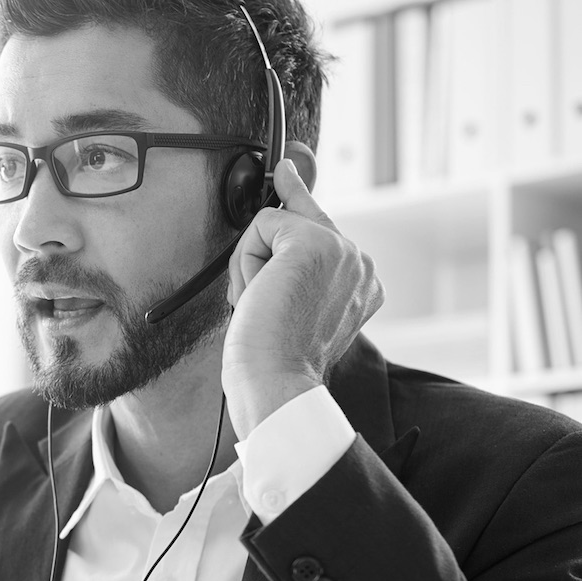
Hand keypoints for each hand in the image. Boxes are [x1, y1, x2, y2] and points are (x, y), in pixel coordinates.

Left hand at [222, 158, 382, 437]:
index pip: (323, 226)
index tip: (287, 167)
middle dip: (259, 257)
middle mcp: (362, 264)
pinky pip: (262, 224)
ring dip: (250, 266)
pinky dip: (246, 261)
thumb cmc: (273, 358)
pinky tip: (259, 294)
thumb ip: (289, 259)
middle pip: (295, 220)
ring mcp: (343, 250)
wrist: (276, 383)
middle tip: (261, 302)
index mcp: (363, 283)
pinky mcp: (315, 242)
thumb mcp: (285, 303)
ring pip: (274, 224)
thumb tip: (281, 198)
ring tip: (263, 307)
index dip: (297, 197)